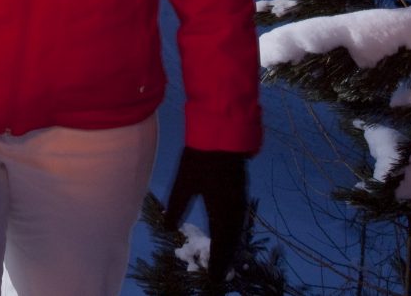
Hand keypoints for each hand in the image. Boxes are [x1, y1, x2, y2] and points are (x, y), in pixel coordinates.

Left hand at [161, 146, 249, 287]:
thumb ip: (177, 206)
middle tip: (221, 273)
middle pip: (232, 239)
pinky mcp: (240, 190)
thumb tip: (170, 226)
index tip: (215, 278)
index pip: (221, 242)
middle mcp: (235, 208)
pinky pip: (239, 219)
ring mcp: (240, 198)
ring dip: (231, 245)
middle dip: (226, 256)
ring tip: (225, 258)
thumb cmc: (200, 158)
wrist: (222, 133)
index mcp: (222, 210)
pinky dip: (234, 231)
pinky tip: (229, 233)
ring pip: (237, 229)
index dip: (219, 261)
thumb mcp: (183, 183)